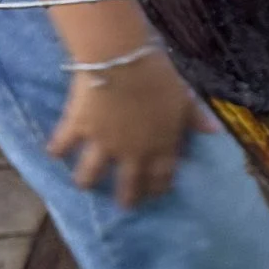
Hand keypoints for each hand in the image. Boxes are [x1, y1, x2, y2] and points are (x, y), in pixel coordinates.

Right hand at [47, 54, 214, 206]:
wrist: (120, 61)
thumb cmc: (158, 77)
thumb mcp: (184, 97)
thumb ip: (195, 117)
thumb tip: (214, 131)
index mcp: (161, 145)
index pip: (162, 175)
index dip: (159, 187)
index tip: (156, 196)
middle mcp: (132, 151)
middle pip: (129, 183)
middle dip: (127, 197)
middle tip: (124, 207)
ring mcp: (103, 142)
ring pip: (91, 172)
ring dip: (87, 181)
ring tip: (84, 186)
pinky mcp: (78, 128)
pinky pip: (63, 144)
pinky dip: (57, 149)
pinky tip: (54, 155)